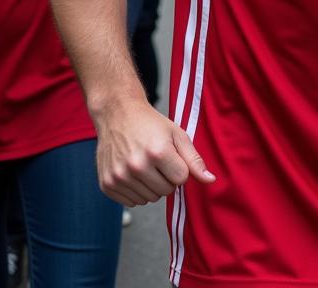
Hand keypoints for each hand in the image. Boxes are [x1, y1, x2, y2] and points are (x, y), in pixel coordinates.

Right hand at [95, 98, 215, 206]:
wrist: (117, 114)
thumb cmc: (151, 124)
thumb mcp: (177, 134)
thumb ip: (194, 159)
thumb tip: (211, 180)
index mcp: (158, 152)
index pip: (181, 180)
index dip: (179, 168)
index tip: (170, 156)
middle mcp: (137, 166)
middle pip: (165, 192)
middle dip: (166, 178)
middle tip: (157, 160)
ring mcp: (119, 177)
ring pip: (149, 199)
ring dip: (151, 186)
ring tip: (144, 165)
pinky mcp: (107, 185)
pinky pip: (132, 203)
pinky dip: (136, 191)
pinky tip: (132, 172)